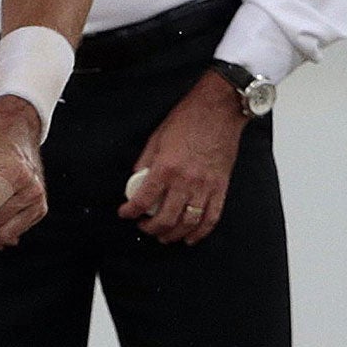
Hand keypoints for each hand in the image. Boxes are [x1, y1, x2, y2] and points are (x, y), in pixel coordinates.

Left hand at [118, 71, 245, 243]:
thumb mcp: (157, 137)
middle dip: (151, 228)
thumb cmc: (189, 118)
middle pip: (166, 218)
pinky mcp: (220, 187)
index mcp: (166, 167)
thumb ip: (146, 161)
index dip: (130, 211)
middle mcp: (185, 180)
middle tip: (144, 227)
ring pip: (188, 222)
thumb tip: (137, 178)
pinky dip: (200, 232)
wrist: (219, 110)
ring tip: (165, 236)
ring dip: (174, 234)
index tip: (125, 213)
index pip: (143, 199)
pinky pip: (211, 217)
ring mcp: (205, 186)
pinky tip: (191, 237)